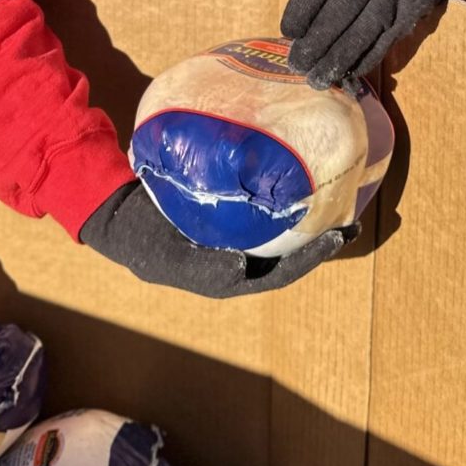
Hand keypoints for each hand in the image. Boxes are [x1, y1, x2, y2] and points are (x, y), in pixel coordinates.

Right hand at [79, 181, 357, 296]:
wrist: (116, 216)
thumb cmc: (139, 236)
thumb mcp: (163, 255)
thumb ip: (200, 265)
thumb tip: (239, 269)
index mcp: (225, 277)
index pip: (278, 274)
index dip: (308, 259)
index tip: (336, 238)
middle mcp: (235, 263)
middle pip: (286, 258)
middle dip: (317, 244)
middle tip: (349, 224)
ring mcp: (233, 242)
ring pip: (279, 240)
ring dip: (306, 228)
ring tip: (335, 208)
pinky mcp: (228, 221)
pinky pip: (263, 218)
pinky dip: (285, 210)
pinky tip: (298, 188)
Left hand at [255, 0, 461, 90]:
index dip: (303, 7)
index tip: (287, 32)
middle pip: (344, 7)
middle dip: (318, 40)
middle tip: (296, 64)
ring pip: (366, 26)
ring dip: (340, 57)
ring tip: (317, 78)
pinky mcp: (417, 6)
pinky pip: (388, 37)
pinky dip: (366, 57)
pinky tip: (347, 72)